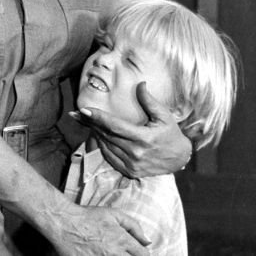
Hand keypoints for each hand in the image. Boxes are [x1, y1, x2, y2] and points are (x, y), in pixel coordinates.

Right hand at [50, 203, 149, 255]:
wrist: (64, 222)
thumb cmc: (88, 217)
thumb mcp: (113, 214)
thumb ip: (134, 226)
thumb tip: (147, 241)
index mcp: (123, 240)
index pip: (143, 255)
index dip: (142, 254)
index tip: (137, 253)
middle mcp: (115, 253)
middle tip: (123, 252)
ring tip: (111, 252)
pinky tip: (100, 255)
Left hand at [78, 81, 192, 177]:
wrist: (180, 159)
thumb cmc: (171, 134)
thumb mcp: (164, 116)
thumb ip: (149, 101)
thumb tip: (140, 84)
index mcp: (144, 138)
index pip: (115, 126)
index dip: (97, 118)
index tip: (82, 110)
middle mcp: (136, 153)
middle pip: (107, 135)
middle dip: (90, 123)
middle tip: (75, 114)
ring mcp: (132, 164)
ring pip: (106, 145)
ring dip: (94, 133)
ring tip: (84, 122)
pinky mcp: (129, 171)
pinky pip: (109, 156)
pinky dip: (101, 145)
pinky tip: (96, 135)